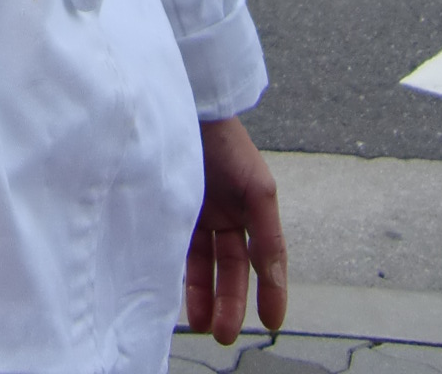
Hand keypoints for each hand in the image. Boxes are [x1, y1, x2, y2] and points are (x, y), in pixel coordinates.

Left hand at [184, 117, 286, 343]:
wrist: (186, 107)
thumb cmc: (227, 143)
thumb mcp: (259, 190)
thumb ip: (268, 237)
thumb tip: (275, 280)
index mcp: (249, 208)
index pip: (261, 259)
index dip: (270, 291)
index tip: (272, 324)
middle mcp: (222, 214)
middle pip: (229, 268)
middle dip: (229, 302)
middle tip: (224, 334)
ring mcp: (194, 211)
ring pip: (201, 265)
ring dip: (203, 296)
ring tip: (202, 325)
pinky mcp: (166, 208)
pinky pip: (174, 248)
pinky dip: (178, 273)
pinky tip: (177, 296)